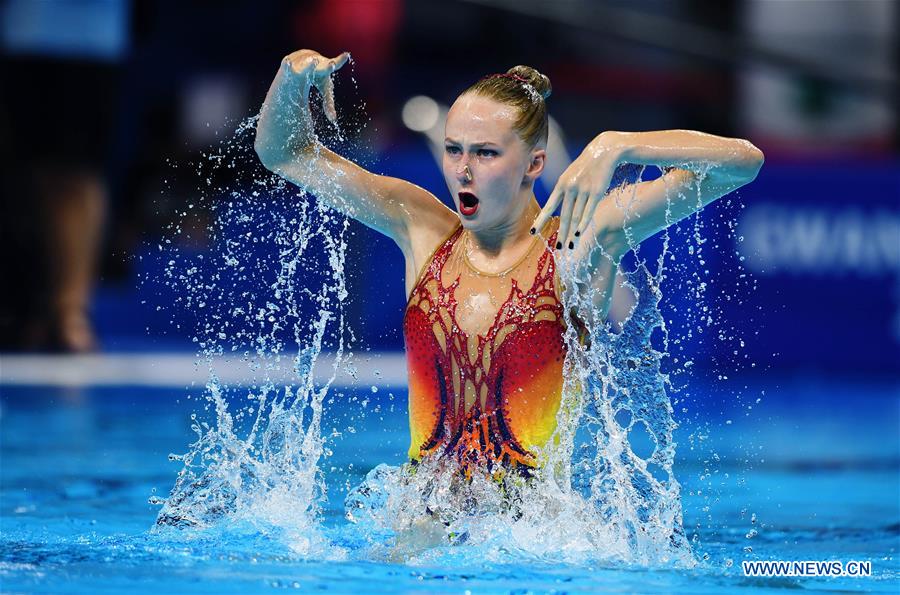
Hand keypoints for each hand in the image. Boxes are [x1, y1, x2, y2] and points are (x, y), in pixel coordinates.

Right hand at [281, 49, 349, 121]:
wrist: (305, 58)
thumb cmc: (318, 76)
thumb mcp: (325, 89)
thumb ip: (329, 104)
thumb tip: (333, 121)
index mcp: (325, 70)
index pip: (335, 64)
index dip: (340, 60)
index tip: (346, 54)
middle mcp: (316, 64)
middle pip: (321, 67)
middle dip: (327, 67)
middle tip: (332, 64)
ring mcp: (303, 61)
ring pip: (305, 63)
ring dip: (309, 65)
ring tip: (313, 60)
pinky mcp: (291, 62)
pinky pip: (288, 64)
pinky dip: (288, 64)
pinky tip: (287, 61)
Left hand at [531, 133, 622, 249]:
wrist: (603, 151)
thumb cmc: (585, 166)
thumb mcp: (570, 175)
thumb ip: (563, 191)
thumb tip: (557, 208)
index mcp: (561, 184)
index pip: (549, 206)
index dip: (541, 221)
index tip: (533, 233)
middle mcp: (570, 188)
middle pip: (564, 215)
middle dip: (560, 233)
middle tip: (557, 248)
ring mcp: (583, 190)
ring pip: (576, 216)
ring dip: (572, 232)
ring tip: (569, 246)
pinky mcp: (597, 192)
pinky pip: (589, 211)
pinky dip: (583, 224)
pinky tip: (578, 234)